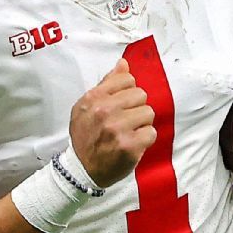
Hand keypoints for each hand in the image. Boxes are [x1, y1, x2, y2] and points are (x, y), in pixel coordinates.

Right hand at [68, 58, 157, 187]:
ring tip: (129, 132)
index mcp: (94, 98)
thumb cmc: (86, 136)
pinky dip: (145, 139)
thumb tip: (123, 64)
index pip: (127, 79)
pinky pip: (151, 132)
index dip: (128, 92)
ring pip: (148, 112)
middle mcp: (105, 111)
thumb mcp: (87, 107)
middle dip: (136, 107)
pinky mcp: (130, 146)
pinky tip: (133, 143)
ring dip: (142, 123)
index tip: (121, 104)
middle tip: (125, 120)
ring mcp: (118, 129)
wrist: (82, 169)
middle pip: (140, 95)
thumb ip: (106, 84)